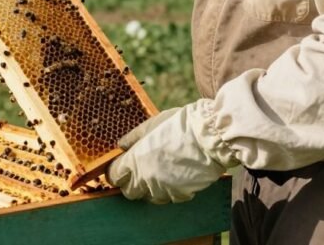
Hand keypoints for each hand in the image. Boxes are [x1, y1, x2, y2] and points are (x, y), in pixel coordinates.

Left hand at [108, 100, 235, 204]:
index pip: (114, 177)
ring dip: (150, 188)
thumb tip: (121, 145)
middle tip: (140, 170)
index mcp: (134, 160)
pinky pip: (168, 198)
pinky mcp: (180, 196)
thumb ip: (133, 138)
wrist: (209, 137)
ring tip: (161, 171)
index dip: (116, 172)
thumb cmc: (179, 125)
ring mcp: (163, 189)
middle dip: (131, 183)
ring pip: (148, 197)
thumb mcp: (151, 125)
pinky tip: (176, 175)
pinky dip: (169, 190)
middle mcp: (145, 178)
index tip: (121, 167)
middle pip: (128, 192)